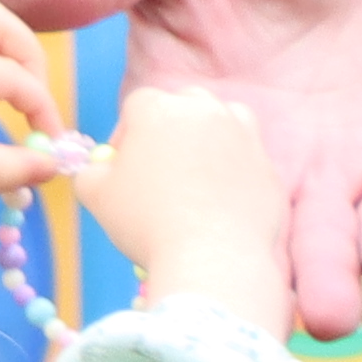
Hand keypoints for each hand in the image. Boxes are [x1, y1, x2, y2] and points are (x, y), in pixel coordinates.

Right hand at [0, 0, 361, 339]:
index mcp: (176, 120)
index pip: (153, 189)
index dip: (147, 233)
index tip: (145, 280)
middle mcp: (248, 167)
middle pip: (235, 242)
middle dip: (240, 284)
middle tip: (234, 327)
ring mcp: (329, 179)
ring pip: (320, 253)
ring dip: (323, 285)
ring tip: (324, 313)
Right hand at [74, 83, 293, 345]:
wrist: (213, 258)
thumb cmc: (146, 224)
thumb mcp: (95, 194)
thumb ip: (91, 169)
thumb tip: (100, 167)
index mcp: (158, 109)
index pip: (139, 105)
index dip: (128, 132)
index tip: (125, 163)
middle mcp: (205, 112)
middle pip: (186, 103)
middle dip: (173, 125)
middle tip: (163, 162)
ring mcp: (244, 138)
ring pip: (227, 119)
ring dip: (213, 135)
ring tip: (198, 170)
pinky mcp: (270, 169)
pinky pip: (250, 160)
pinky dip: (238, 171)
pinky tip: (223, 199)